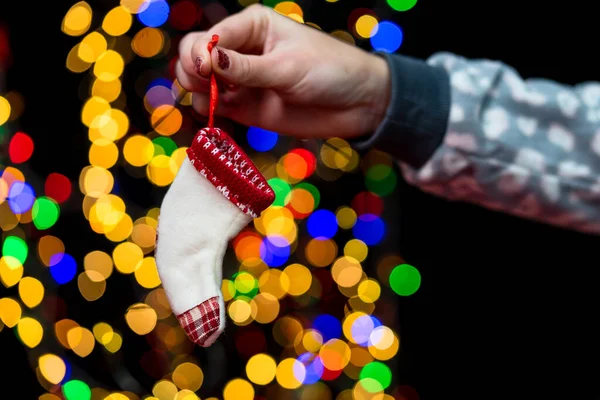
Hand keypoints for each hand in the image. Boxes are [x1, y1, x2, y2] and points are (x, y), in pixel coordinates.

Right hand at [176, 4, 390, 138]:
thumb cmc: (329, 71)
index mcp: (251, 27)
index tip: (207, 72)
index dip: (199, 52)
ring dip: (198, 91)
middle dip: (193, 71)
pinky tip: (221, 112)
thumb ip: (246, 69)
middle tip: (210, 86)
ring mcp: (241, 80)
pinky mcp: (244, 107)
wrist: (356, 105)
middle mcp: (241, 50)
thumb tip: (208, 61)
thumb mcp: (287, 67)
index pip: (209, 35)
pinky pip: (213, 106)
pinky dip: (209, 110)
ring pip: (199, 82)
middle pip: (195, 55)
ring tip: (219, 99)